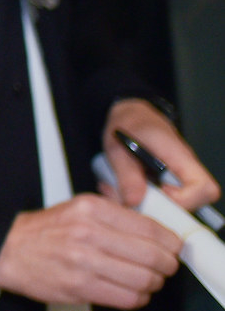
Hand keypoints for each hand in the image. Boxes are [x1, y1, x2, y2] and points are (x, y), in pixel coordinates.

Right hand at [0, 194, 180, 307]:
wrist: (7, 248)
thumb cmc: (44, 231)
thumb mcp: (78, 209)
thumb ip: (114, 216)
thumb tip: (155, 232)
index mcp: (92, 209)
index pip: (151, 228)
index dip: (170, 243)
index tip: (171, 248)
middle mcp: (89, 232)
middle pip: (152, 256)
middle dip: (166, 266)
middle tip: (164, 267)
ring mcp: (84, 261)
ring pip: (144, 280)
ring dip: (152, 284)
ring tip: (146, 280)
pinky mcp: (80, 286)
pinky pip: (127, 299)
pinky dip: (137, 299)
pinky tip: (130, 291)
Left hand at [105, 98, 221, 210]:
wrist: (129, 114)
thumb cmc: (127, 124)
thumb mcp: (117, 147)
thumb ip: (126, 174)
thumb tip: (134, 202)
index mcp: (179, 155)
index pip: (204, 188)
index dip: (185, 200)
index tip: (159, 193)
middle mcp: (185, 169)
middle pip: (195, 202)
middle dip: (164, 207)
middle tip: (138, 197)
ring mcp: (180, 176)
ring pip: (178, 204)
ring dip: (152, 204)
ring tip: (127, 191)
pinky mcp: (170, 181)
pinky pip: (165, 199)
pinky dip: (146, 199)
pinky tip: (127, 189)